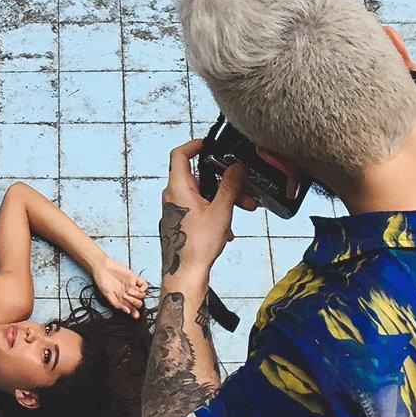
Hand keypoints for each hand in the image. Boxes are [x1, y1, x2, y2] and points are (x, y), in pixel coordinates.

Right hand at [93, 256, 149, 317]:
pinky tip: (139, 289)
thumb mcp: (107, 295)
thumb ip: (117, 304)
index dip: (135, 313)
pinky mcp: (134, 278)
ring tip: (128, 291)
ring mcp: (132, 286)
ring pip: (142, 295)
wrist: (102, 267)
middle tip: (126, 298)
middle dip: (134, 303)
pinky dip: (144, 288)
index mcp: (122, 299)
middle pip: (138, 303)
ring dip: (136, 295)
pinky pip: (144, 285)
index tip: (136, 316)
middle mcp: (128, 294)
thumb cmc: (102, 281)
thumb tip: (127, 312)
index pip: (131, 308)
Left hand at [159, 140, 246, 279]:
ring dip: (224, 198)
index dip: (194, 145)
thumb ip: (230, 185)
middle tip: (242, 188)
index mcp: (178, 187)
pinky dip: (216, 211)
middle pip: (199, 175)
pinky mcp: (181, 220)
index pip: (179, 154)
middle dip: (223, 180)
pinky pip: (200, 207)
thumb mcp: (221, 211)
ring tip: (242, 209)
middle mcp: (173, 195)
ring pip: (203, 193)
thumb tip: (237, 166)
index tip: (210, 144)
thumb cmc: (197, 245)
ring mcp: (176, 208)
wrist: (186, 272)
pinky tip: (228, 228)